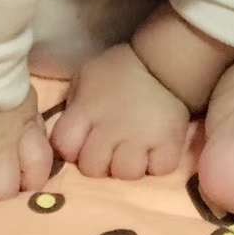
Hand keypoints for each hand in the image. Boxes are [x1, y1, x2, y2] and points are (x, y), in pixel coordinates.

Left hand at [50, 43, 190, 179]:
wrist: (162, 60)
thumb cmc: (119, 69)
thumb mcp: (86, 75)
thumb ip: (73, 104)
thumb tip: (67, 132)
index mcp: (87, 110)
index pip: (64, 146)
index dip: (70, 147)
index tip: (82, 140)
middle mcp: (111, 128)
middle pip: (93, 168)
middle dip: (99, 161)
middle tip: (111, 147)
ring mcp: (141, 137)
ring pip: (126, 173)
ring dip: (129, 165)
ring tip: (135, 150)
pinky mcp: (170, 142)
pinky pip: (159, 169)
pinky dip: (158, 163)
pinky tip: (156, 149)